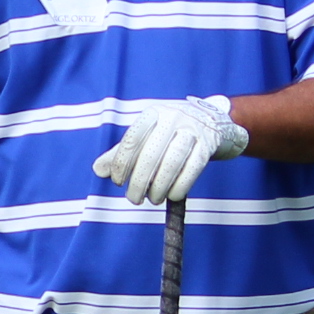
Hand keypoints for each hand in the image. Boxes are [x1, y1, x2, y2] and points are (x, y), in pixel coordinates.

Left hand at [90, 96, 248, 203]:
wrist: (215, 120)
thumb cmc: (172, 132)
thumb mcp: (147, 136)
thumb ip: (122, 152)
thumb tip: (98, 170)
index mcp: (152, 113)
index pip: (131, 140)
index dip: (121, 164)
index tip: (118, 182)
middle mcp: (172, 116)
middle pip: (150, 154)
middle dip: (139, 182)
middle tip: (134, 199)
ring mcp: (193, 128)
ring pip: (171, 162)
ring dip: (159, 186)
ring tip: (153, 199)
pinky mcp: (209, 143)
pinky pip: (193, 168)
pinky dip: (180, 185)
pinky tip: (172, 196)